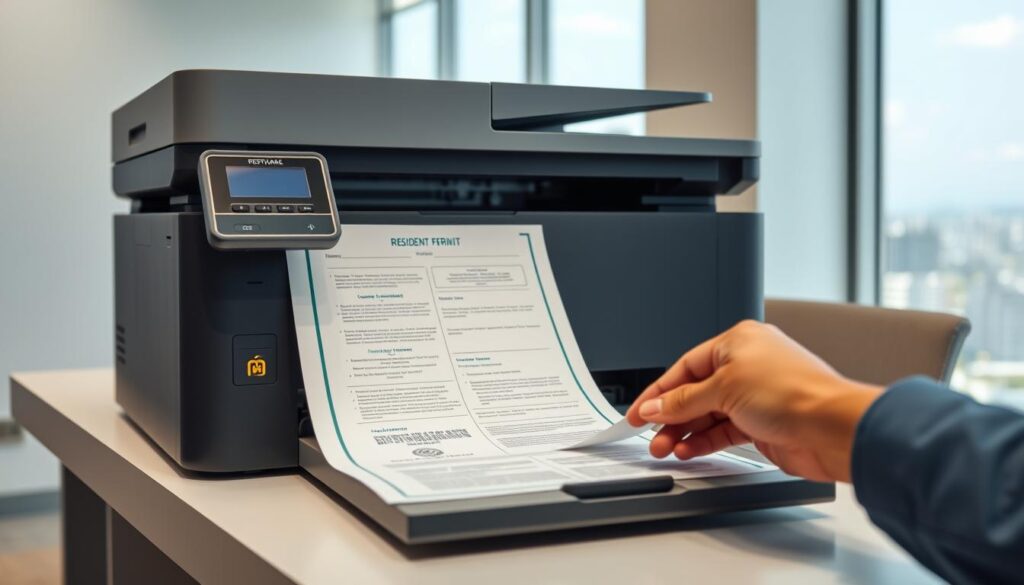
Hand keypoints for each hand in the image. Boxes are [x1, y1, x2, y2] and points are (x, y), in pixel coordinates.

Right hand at [626, 320, 882, 482]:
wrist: (832, 428)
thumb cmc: (794, 393)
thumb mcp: (724, 389)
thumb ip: (684, 401)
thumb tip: (657, 405)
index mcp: (738, 342)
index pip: (686, 366)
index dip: (659, 391)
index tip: (639, 411)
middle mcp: (747, 366)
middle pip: (695, 392)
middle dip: (670, 416)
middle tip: (650, 435)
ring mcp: (755, 396)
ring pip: (708, 414)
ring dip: (684, 432)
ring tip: (665, 448)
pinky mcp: (763, 423)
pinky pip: (723, 431)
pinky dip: (704, 441)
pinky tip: (689, 450)